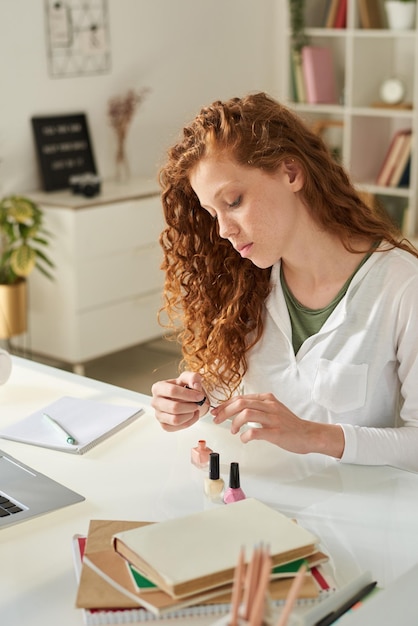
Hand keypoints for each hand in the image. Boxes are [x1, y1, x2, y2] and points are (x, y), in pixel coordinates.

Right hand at [151, 372, 209, 431]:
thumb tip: (195, 384)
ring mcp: (158, 414)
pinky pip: (177, 427)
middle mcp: (155, 402)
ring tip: (194, 409)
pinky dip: (189, 422)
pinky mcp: (164, 425)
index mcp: (158, 387)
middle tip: (198, 403)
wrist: (184, 398)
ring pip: (175, 420)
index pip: (172, 391)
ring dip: (190, 415)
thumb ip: (193, 377)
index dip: (188, 394)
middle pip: (174, 407)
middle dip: (190, 406)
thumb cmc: (184, 388)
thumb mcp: (189, 378)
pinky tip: (192, 415)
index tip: (199, 396)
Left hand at [211, 392, 344, 457]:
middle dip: (225, 411)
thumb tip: (236, 409)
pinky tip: (244, 439)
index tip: (216, 411)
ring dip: (234, 423)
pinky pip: (255, 432)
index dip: (225, 404)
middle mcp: (269, 405)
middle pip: (240, 403)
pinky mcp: (276, 432)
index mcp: (267, 399)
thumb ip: (257, 407)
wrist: (308, 434)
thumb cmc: (289, 424)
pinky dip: (245, 435)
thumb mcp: (272, 409)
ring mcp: (273, 418)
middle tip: (217, 420)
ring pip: (246, 414)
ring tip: (233, 431)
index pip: (241, 397)